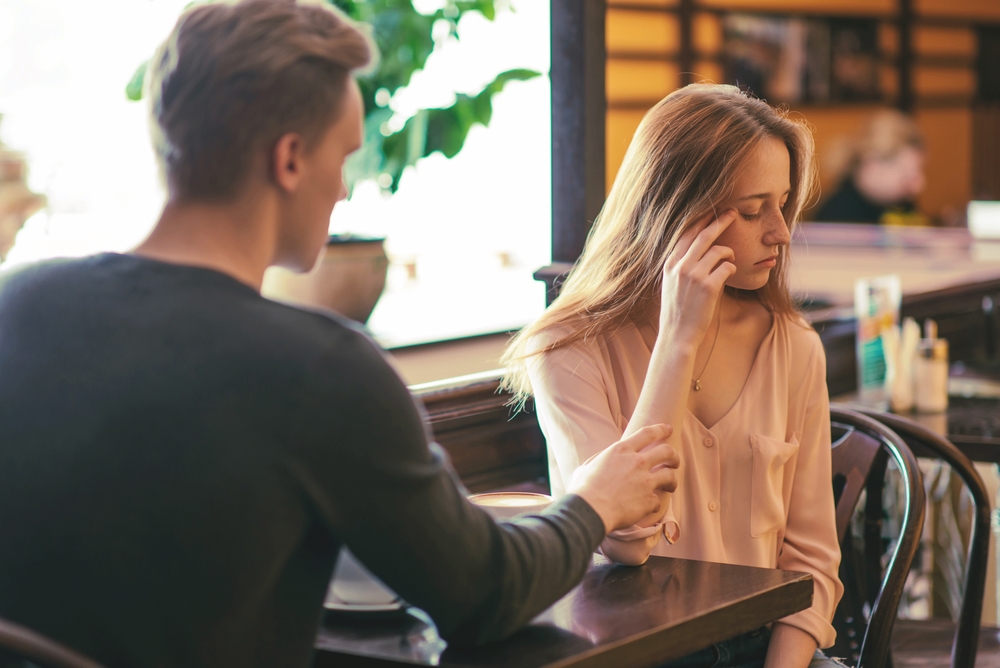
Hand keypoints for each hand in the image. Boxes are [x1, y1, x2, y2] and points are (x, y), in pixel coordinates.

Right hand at [567, 424, 678, 532]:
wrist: (590, 511)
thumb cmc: (584, 489)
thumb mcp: (588, 466)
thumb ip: (600, 460)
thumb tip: (604, 460)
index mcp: (621, 450)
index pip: (648, 433)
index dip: (661, 429)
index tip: (669, 429)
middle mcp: (637, 463)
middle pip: (667, 452)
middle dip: (674, 456)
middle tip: (674, 462)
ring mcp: (645, 482)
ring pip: (670, 475)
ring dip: (672, 480)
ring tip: (670, 485)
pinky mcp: (648, 500)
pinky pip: (658, 501)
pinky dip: (654, 504)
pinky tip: (649, 507)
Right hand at [658, 209, 737, 343]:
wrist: (677, 335)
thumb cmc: (677, 312)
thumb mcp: (671, 284)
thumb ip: (681, 266)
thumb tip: (697, 250)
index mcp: (671, 264)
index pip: (687, 233)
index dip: (701, 220)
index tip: (712, 211)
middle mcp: (681, 266)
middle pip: (704, 235)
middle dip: (720, 221)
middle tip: (732, 212)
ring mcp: (694, 275)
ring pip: (720, 251)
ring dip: (729, 254)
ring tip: (730, 260)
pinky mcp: (709, 286)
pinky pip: (727, 267)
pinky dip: (731, 269)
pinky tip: (728, 275)